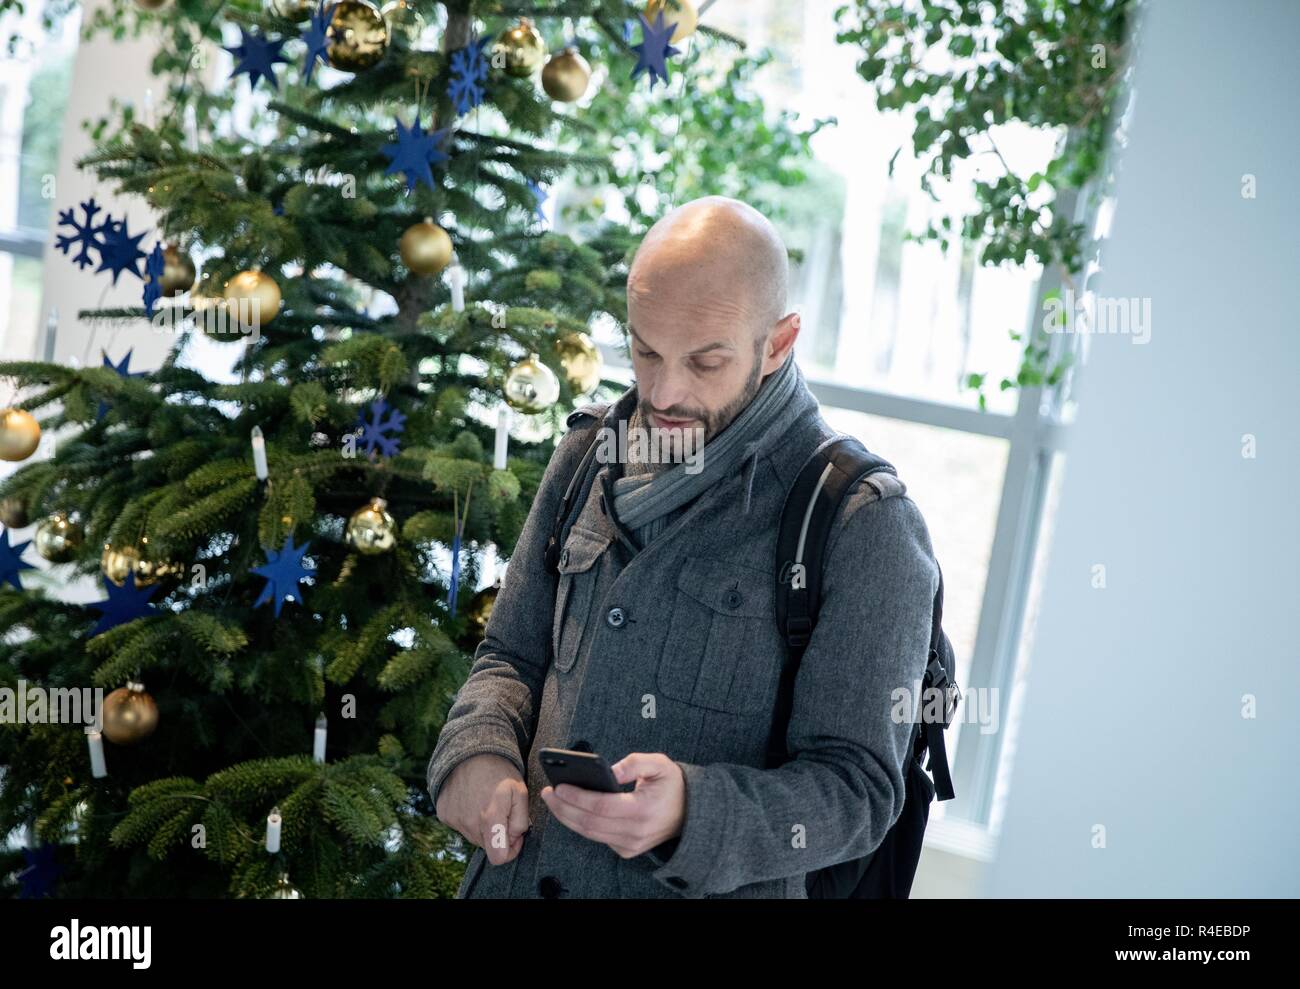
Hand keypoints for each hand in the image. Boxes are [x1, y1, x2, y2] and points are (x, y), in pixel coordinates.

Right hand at [436, 753, 529, 864]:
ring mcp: (454, 819)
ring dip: (483, 826)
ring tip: (486, 802)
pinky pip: (461, 826)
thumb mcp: (520, 792)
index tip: (515, 835)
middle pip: (487, 845)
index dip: (511, 851)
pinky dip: (469, 818)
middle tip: (502, 810)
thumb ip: (521, 821)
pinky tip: (473, 800)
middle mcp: (468, 823)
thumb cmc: (499, 771)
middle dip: (498, 833)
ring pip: (474, 836)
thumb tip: (514, 838)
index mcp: (490, 818)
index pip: (498, 857)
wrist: (470, 751)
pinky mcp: (444, 814)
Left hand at [541, 752, 684, 858]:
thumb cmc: (672, 785)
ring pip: (590, 834)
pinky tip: (570, 810)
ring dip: (567, 818)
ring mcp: (631, 845)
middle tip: (548, 792)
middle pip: (590, 823)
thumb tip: (609, 770)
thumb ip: (634, 763)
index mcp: (643, 810)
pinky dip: (581, 825)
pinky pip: (598, 838)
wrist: (691, 814)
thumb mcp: (659, 764)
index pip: (602, 806)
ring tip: (553, 800)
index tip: (559, 786)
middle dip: (564, 808)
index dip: (577, 797)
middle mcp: (636, 832)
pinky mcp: (627, 850)